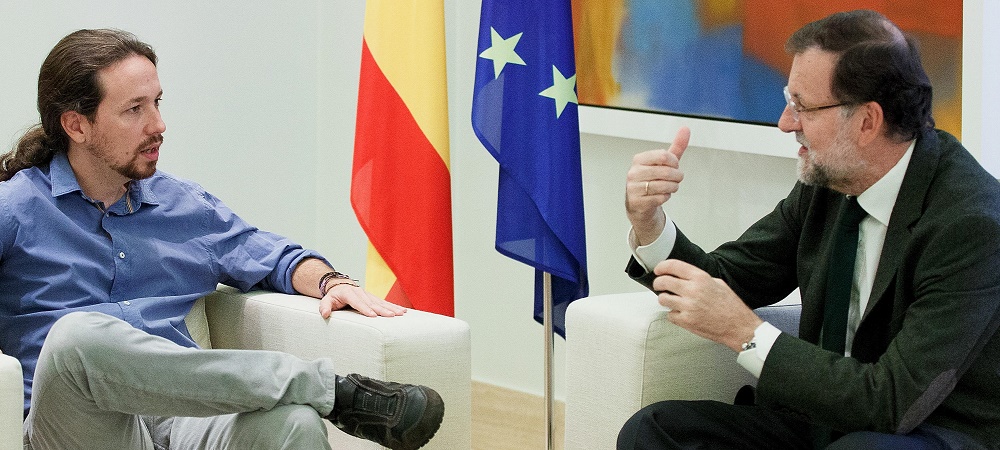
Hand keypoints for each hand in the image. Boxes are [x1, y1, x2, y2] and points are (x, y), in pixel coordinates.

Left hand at [319, 284, 406, 318]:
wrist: (340, 286)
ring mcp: (368, 295)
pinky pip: (384, 302)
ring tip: (401, 313)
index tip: (373, 315)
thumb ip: (324, 307)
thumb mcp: (326, 300)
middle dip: (383, 310)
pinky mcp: (374, 298)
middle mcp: (361, 293)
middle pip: (373, 302)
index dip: (365, 309)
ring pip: (381, 302)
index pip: (358, 302)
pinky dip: (393, 306)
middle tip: (391, 316)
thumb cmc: (334, 296)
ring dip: (392, 308)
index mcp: (349, 294)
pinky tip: (402, 311)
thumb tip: (324, 314)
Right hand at [626, 126, 689, 244]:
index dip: (675, 163)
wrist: (639, 204)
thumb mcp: (664, 163)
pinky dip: (665, 197)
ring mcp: (634, 188)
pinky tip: (660, 195)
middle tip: (675, 178)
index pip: (664, 156)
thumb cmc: (652, 180)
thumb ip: (676, 146)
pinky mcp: (637, 201)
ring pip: (665, 186)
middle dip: (677, 176)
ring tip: (669, 187)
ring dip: (672, 188)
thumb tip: (685, 130)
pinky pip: (660, 198)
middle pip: (666, 171)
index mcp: (639, 159)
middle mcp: (634, 172)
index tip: (674, 166)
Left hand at [652, 259, 761, 351]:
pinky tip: (681, 313)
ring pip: (662, 299)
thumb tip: (685, 276)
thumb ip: (700, 278)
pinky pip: (670, 315)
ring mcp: (688, 306)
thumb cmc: (731, 306)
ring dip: (664, 299)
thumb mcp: (718, 283)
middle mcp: (693, 290)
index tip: (658, 269)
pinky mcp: (686, 321)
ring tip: (671, 300)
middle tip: (658, 285)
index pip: (673, 266)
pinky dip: (673, 314)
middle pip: (663, 282)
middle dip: (658, 283)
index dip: (662, 266)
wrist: (738, 326)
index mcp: (701, 278)